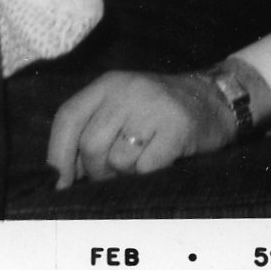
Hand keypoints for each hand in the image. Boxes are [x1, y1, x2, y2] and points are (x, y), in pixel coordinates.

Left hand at [47, 70, 236, 188]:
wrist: (213, 100)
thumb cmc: (157, 112)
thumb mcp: (120, 107)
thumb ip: (91, 130)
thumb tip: (60, 176)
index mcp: (107, 84)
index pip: (68, 117)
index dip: (57, 154)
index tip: (59, 185)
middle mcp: (127, 89)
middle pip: (91, 145)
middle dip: (97, 171)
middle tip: (114, 173)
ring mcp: (153, 106)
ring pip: (118, 160)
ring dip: (126, 174)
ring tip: (142, 160)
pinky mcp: (177, 126)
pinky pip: (145, 168)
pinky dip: (148, 175)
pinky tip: (160, 160)